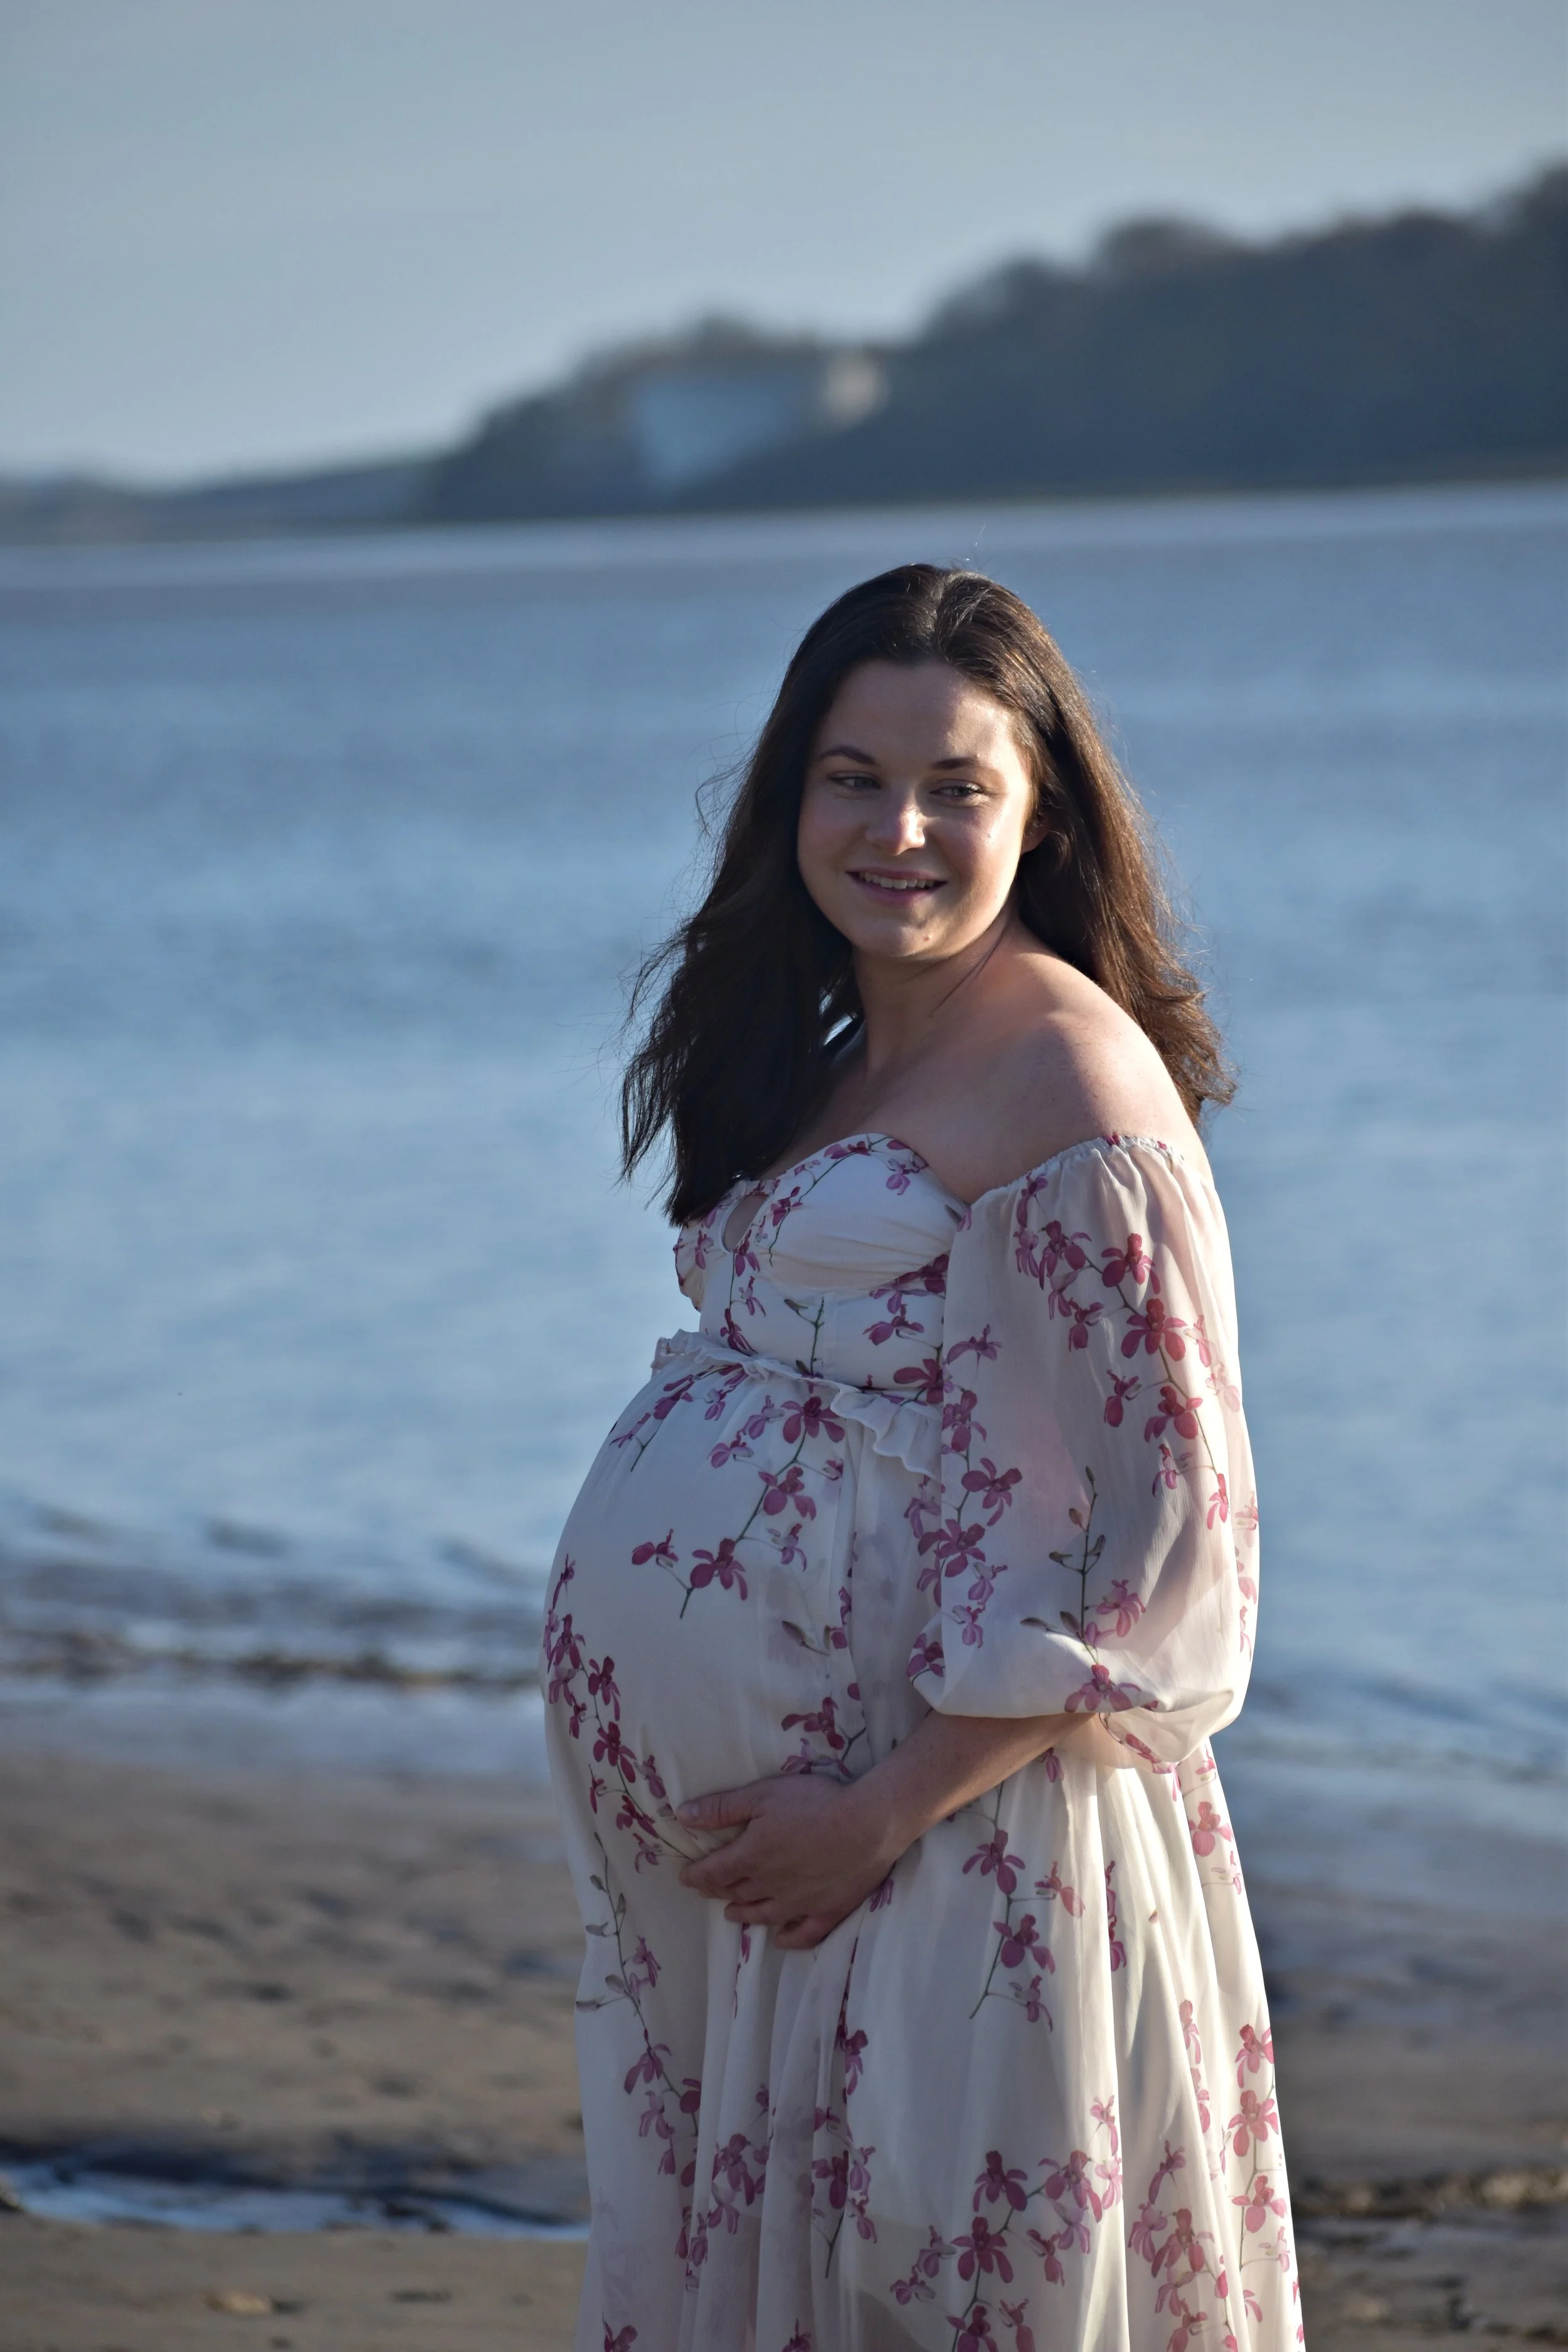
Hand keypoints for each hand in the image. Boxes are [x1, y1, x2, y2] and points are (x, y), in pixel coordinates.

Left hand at [676, 1773, 899, 1950]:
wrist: (868, 1825)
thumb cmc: (813, 1803)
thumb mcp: (762, 1795)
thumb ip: (721, 1808)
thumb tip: (682, 1817)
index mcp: (751, 1857)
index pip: (714, 1871)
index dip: (697, 1874)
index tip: (686, 1877)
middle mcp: (770, 1886)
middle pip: (737, 1892)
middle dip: (718, 1891)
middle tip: (707, 1890)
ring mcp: (800, 1903)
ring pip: (764, 1914)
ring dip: (745, 1914)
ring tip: (732, 1914)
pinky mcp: (828, 1911)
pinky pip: (803, 1933)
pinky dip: (789, 1938)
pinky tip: (781, 1939)